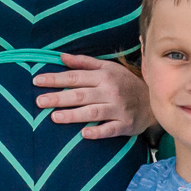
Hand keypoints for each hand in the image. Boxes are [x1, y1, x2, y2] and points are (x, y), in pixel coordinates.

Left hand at [34, 54, 154, 138]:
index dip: (55, 78)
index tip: (37, 80)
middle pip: (80, 95)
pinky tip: (83, 134)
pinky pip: (109, 129)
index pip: (75, 77)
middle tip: (39, 101)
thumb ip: (84, 63)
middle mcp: (110, 91)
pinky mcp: (124, 125)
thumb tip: (61, 57)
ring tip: (54, 117)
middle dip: (58, 97)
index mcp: (103, 76)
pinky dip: (97, 131)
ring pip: (92, 112)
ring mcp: (117, 109)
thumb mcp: (108, 67)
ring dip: (73, 115)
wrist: (153, 99)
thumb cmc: (125, 82)